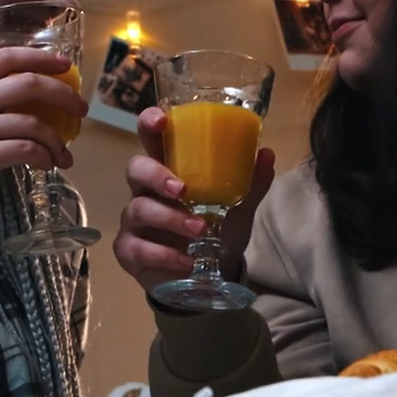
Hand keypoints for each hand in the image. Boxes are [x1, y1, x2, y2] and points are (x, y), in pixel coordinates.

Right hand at [0, 45, 87, 258]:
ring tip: (63, 155)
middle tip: (81, 110)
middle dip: (62, 94)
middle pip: (26, 82)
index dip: (39, 56)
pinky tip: (48, 166)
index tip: (66, 64)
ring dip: (57, 140)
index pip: (4, 57)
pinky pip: (27, 149)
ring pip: (32, 121)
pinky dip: (46, 157)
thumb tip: (43, 95)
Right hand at [113, 105, 275, 293]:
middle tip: (182, 190)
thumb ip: (250, 183)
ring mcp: (134, 221)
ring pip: (139, 209)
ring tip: (200, 230)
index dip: (149, 124)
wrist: (209, 277)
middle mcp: (146, 191)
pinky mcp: (129, 250)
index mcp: (169, 171)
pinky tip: (185, 261)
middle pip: (136, 169)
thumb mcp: (238, 207)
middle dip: (156, 176)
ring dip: (170, 219)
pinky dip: (162, 255)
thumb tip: (267, 154)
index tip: (160, 120)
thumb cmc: (216, 230)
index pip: (151, 140)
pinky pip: (137, 248)